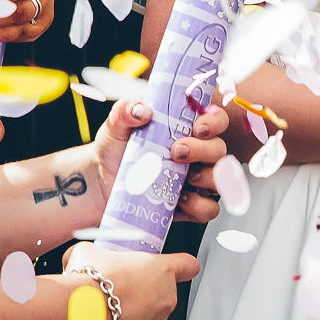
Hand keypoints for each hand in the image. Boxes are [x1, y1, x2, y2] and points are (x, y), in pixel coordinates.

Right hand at [63, 241, 198, 319]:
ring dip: (132, 316)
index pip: (189, 265)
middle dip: (143, 294)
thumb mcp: (89, 253)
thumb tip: (80, 258)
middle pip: (162, 294)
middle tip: (118, 293)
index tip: (173, 269)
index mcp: (162, 270)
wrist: (79, 315)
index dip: (182, 267)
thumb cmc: (90, 280)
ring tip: (106, 314)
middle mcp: (167, 297)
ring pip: (148, 319)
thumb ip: (94, 254)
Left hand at [92, 97, 231, 224]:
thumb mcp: (116, 125)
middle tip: (177, 151)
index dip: (214, 122)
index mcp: (186, 130)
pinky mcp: (188, 206)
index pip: (216, 120)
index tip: (197, 127)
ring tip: (183, 178)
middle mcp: (197, 154)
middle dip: (203, 150)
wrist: (99, 184)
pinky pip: (208, 209)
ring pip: (220, 180)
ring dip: (207, 177)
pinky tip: (180, 200)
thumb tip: (143, 110)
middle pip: (219, 150)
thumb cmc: (114, 151)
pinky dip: (199, 205)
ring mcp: (195, 181)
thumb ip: (125, 110)